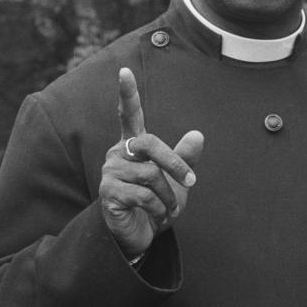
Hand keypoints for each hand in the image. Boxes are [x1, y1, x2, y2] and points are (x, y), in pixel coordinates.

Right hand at [98, 67, 203, 258]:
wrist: (141, 236)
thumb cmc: (157, 203)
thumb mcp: (177, 180)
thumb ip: (185, 157)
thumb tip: (198, 134)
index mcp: (134, 145)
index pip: (128, 114)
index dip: (127, 93)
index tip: (123, 70)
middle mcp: (119, 153)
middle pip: (150, 144)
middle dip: (175, 163)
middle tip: (192, 182)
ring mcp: (110, 172)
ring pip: (151, 174)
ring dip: (169, 196)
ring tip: (168, 209)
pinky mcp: (108, 192)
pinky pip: (144, 195)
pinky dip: (159, 208)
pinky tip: (157, 216)